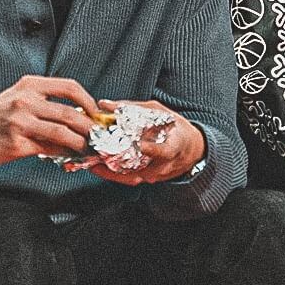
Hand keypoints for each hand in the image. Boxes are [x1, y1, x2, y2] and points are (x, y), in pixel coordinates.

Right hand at [0, 76, 99, 168]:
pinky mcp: (17, 144)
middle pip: (70, 113)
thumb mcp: (19, 98)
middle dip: (89, 127)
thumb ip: (46, 102)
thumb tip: (80, 114)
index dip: (88, 101)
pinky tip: (68, 155)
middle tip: (98, 135)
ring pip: (63, 133)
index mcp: (30, 85)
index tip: (96, 113)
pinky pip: (49, 149)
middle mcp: (25, 101)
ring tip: (87, 147)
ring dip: (80, 142)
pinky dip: (63, 153)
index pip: (70, 87)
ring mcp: (20, 122)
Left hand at [86, 98, 205, 185]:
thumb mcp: (159, 112)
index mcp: (174, 146)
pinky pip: (128, 180)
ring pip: (132, 178)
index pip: (165, 151)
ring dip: (111, 171)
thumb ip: (133, 108)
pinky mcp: (147, 180)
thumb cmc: (176, 128)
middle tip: (99, 155)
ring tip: (92, 162)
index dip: (153, 150)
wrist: (191, 150)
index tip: (141, 145)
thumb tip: (105, 104)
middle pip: (142, 170)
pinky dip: (112, 174)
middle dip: (120, 164)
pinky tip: (97, 167)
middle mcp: (165, 165)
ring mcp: (156, 175)